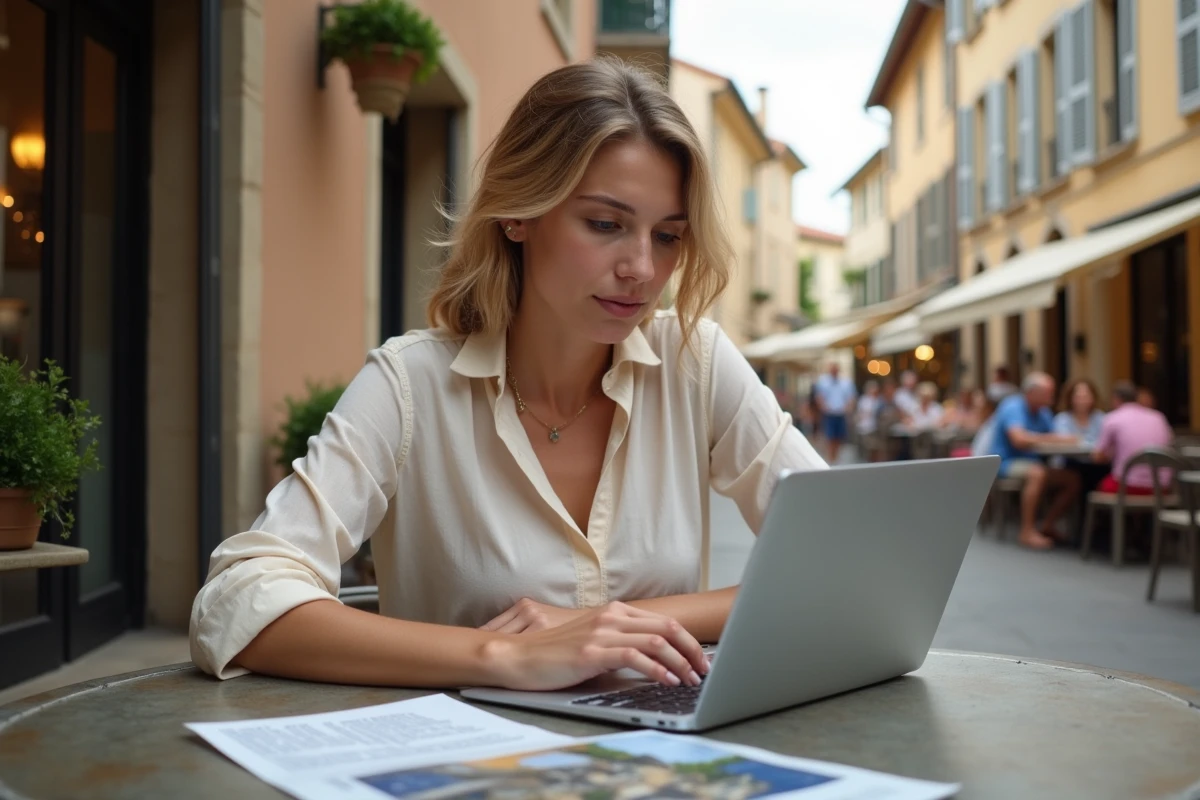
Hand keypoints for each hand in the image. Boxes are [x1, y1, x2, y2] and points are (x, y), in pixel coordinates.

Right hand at [482, 601, 708, 691]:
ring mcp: (602, 632)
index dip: (688, 641)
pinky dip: (657, 670)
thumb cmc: (555, 655)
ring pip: (657, 641)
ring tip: (690, 681)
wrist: (519, 657)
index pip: (664, 621)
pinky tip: (666, 682)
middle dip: (693, 651)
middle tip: (705, 672)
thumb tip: (654, 661)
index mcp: (615, 612)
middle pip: (668, 627)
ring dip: (680, 663)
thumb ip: (621, 644)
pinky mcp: (592, 652)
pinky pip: (636, 657)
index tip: (701, 659)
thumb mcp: (593, 643)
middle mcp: (612, 617)